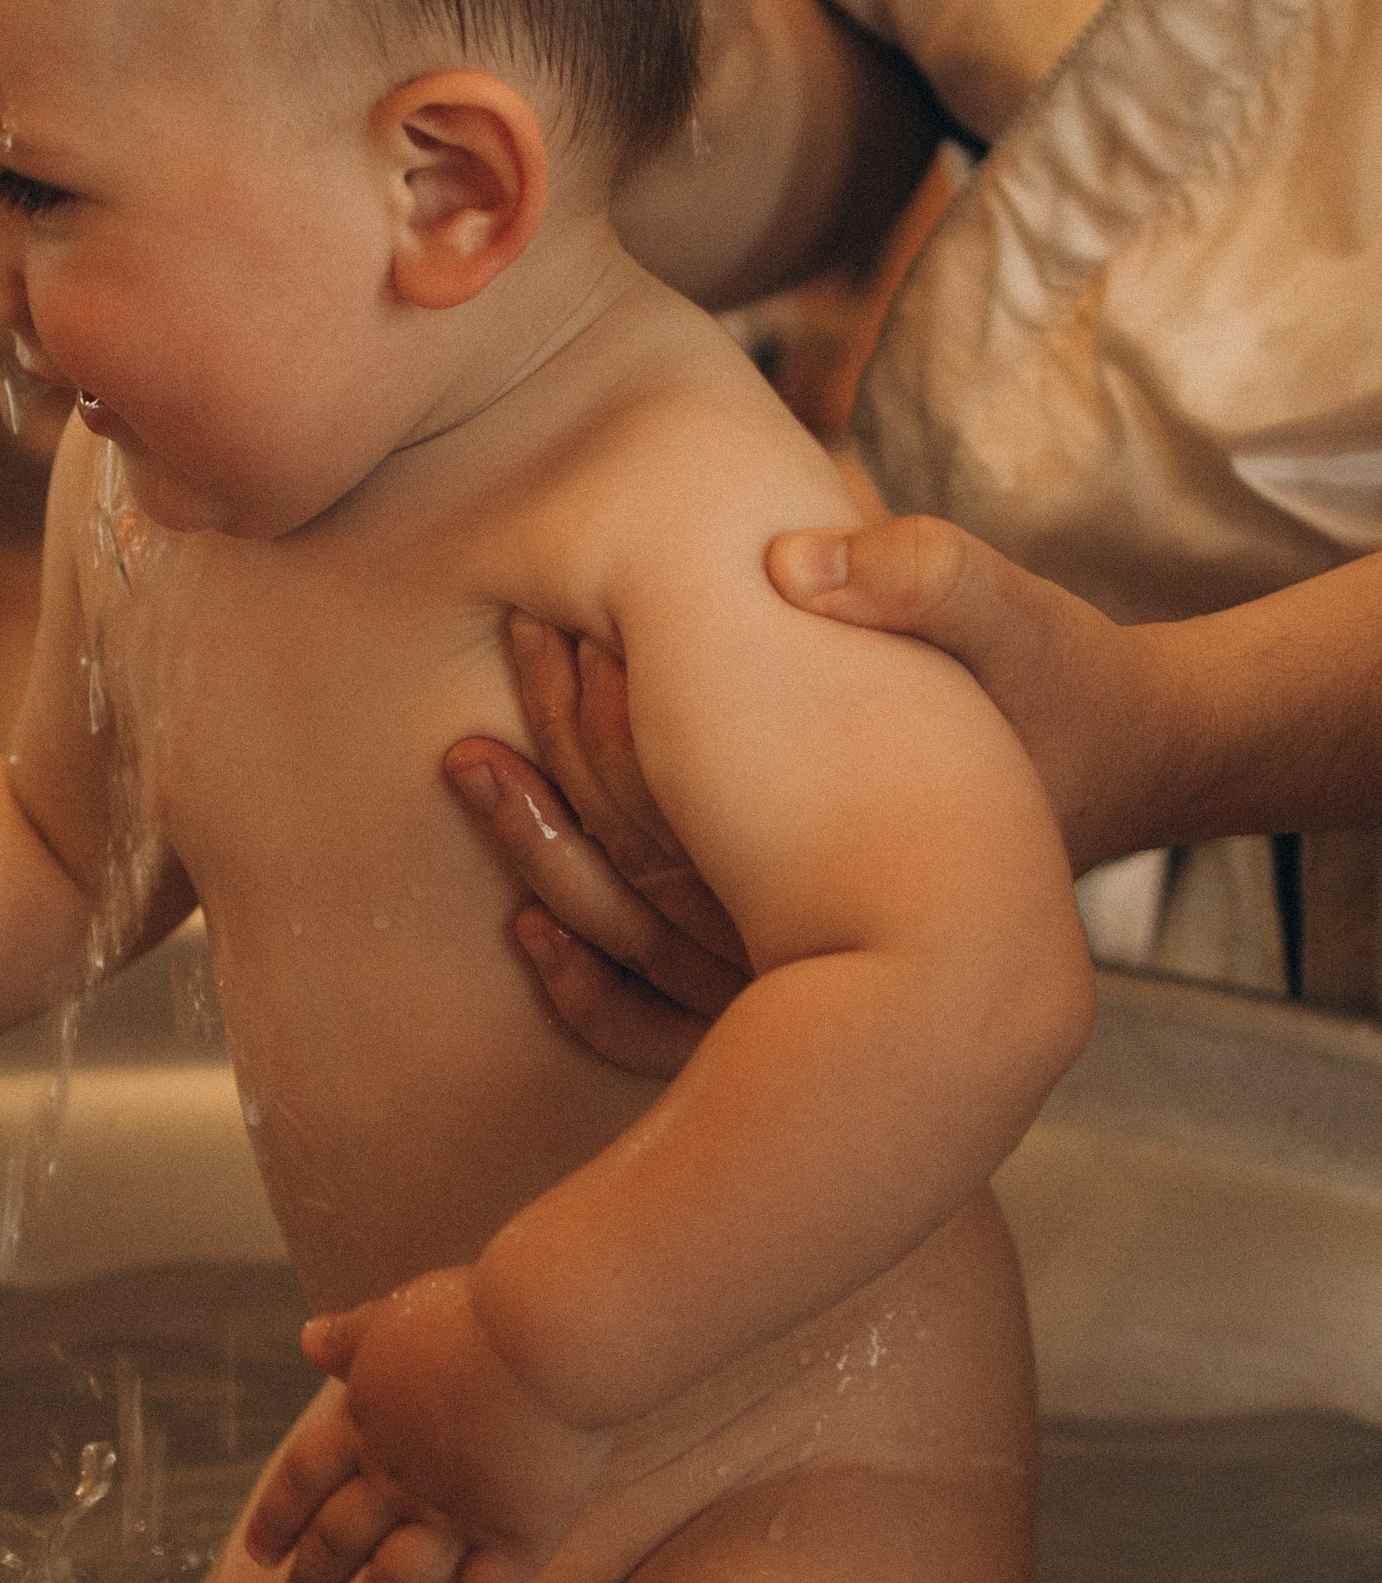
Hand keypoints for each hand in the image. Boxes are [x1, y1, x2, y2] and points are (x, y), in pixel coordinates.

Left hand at [242, 1269, 609, 1582]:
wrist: (547, 1335)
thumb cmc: (479, 1312)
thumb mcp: (401, 1313)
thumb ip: (356, 1336)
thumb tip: (308, 1338)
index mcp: (367, 1420)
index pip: (304, 1479)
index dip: (278, 1518)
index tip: (261, 1553)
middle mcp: (400, 1478)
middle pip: (339, 1541)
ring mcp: (456, 1513)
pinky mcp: (517, 1534)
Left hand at [448, 527, 1143, 1089]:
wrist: (1118, 772)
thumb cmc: (1061, 684)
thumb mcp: (1011, 612)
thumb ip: (924, 579)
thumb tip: (796, 561)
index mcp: (857, 829)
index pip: (693, 790)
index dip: (605, 714)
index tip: (555, 622)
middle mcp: (825, 923)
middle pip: (644, 875)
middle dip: (549, 775)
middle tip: (500, 666)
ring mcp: (806, 971)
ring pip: (639, 948)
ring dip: (539, 855)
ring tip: (465, 764)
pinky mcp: (797, 986)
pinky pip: (665, 1021)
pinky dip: (588, 986)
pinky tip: (524, 928)